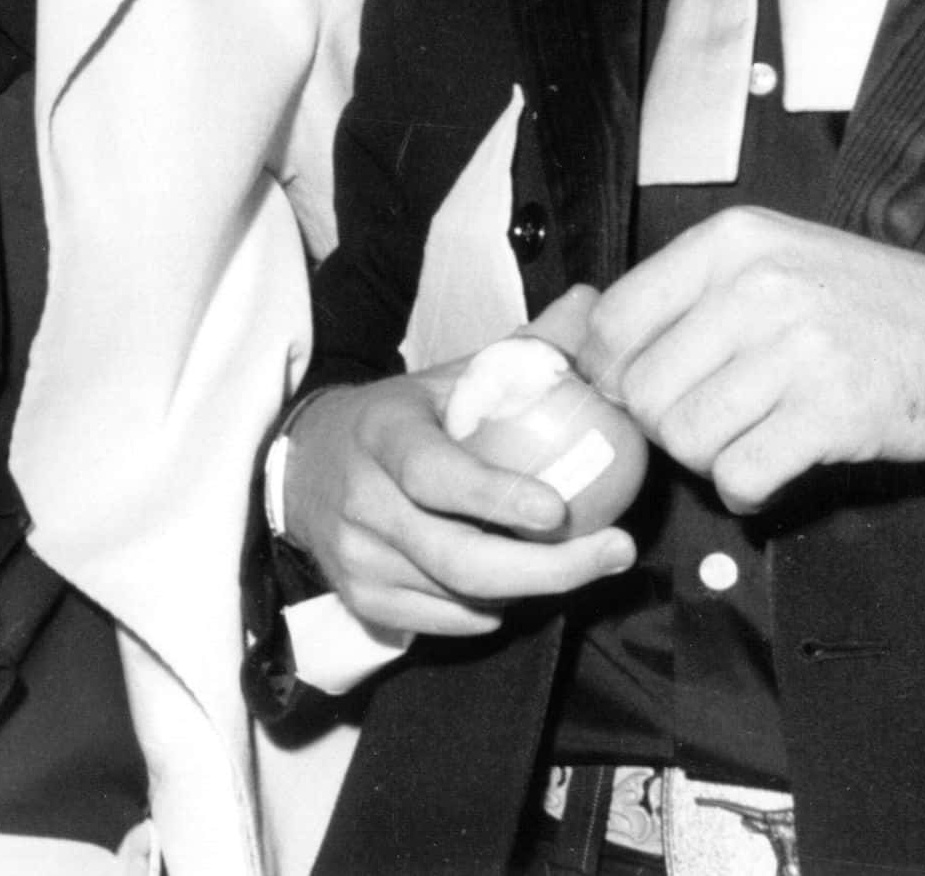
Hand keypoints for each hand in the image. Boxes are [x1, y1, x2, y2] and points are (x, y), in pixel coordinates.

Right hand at [281, 293, 638, 639]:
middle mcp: (364, 502)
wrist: (308, 465)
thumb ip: (523, 350)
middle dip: (548, 569)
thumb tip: (590, 303)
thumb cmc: (400, 420)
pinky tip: (511, 577)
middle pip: (458, 559)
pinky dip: (492, 607)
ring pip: (462, 597)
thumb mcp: (449, 378)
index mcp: (384, 435)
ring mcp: (359, 559)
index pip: (436, 475)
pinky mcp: (363, 600)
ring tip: (573, 557)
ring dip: (530, 585)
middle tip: (615, 553)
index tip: (558, 509)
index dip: (496, 497)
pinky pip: (449, 621)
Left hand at [575, 206, 924, 514]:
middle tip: (703, 425)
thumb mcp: (777, 258)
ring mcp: (798, 348)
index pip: (616, 319)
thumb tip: (594, 348)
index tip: (632, 394)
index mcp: (733, 242)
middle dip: (663, 425)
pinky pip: (741, 474)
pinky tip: (768, 471)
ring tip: (743, 441)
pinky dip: (745, 489)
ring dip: (706, 458)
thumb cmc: (873, 304)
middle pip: (644, 388)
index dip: (611, 372)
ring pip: (686, 436)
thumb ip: (691, 293)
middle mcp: (759, 285)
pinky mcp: (833, 412)